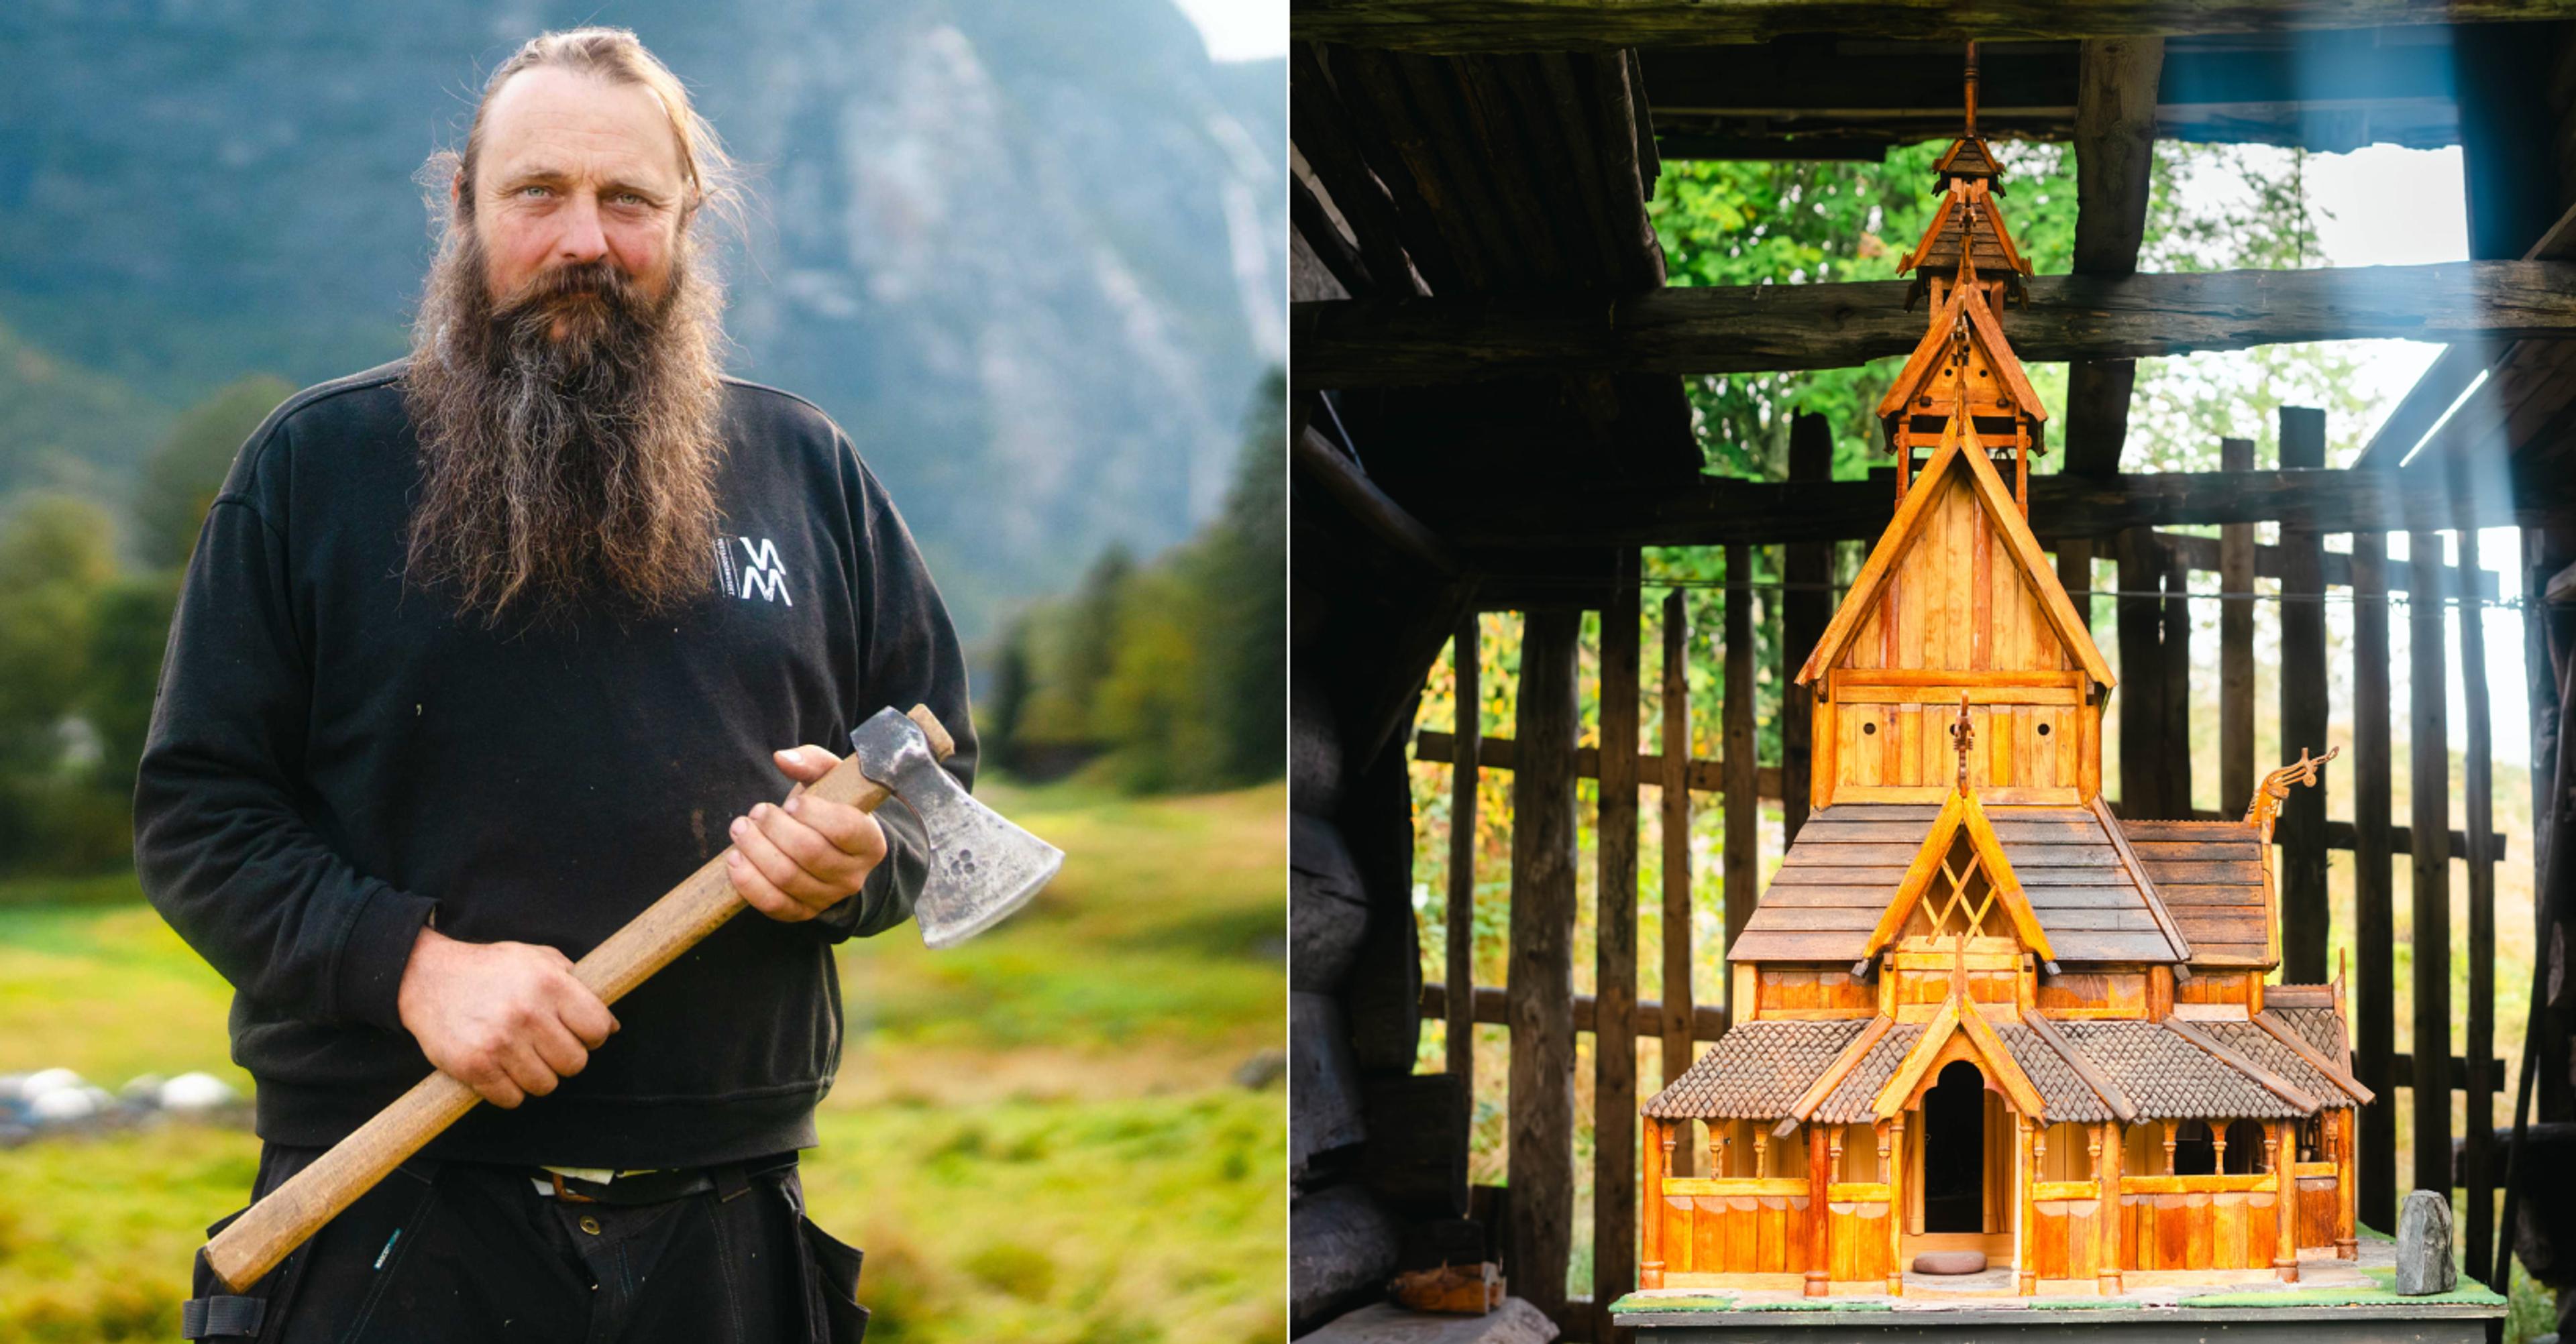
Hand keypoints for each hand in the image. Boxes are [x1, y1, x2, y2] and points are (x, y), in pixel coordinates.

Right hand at [396, 927, 617, 1107]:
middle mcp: (527, 1013)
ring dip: (538, 1077)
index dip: (594, 1036)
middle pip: (575, 1063)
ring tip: (522, 1056)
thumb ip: (577, 985)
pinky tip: (500, 1069)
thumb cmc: (490, 969)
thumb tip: (612, 1026)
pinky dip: (509, 1091)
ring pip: (546, 1085)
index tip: (580, 1034)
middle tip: (546, 1046)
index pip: (598, 1028)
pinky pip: (511, 1099)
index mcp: (550, 983)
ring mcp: (500, 1042)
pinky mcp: (473, 1066)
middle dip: (565, 1058)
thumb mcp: (537, 958)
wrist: (427, 976)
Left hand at [725, 746, 888, 922]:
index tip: (792, 802)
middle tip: (757, 811)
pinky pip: (773, 904)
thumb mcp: (830, 780)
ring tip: (740, 828)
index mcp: (870, 841)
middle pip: (809, 853)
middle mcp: (854, 875)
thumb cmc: (829, 808)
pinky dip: (748, 882)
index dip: (813, 813)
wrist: (828, 848)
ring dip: (755, 849)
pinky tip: (734, 859)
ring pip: (786, 878)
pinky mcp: (802, 912)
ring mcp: (828, 898)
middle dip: (774, 828)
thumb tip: (783, 758)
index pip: (845, 828)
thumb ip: (812, 761)